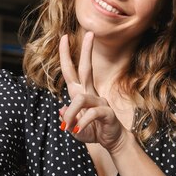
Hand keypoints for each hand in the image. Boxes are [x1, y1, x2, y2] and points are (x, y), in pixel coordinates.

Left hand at [59, 32, 129, 152]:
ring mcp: (100, 101)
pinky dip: (82, 122)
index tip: (64, 37)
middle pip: (86, 69)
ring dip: (71, 113)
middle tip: (89, 33)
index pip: (72, 70)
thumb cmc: (93, 131)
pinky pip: (91, 113)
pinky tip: (77, 130)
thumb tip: (61, 108)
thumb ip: (68, 117)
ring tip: (68, 127)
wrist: (114, 142)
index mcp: (81, 93)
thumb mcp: (75, 127)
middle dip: (86, 51)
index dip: (66, 55)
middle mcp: (91, 93)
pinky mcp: (107, 113)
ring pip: (81, 98)